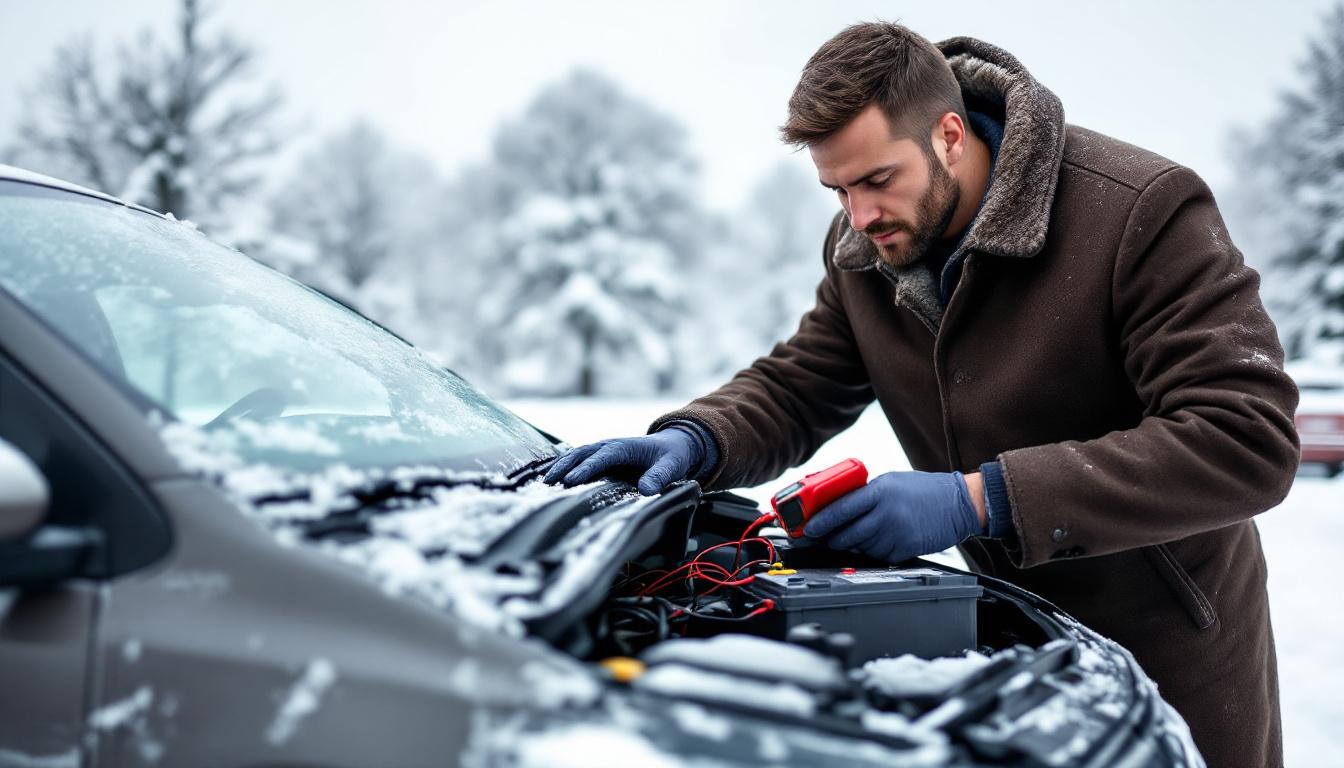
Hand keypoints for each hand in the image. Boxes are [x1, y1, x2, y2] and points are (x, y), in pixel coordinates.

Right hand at [541, 429, 702, 495]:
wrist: (672, 445)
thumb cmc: (671, 456)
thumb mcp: (671, 466)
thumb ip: (659, 477)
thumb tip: (646, 490)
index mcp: (624, 446)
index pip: (602, 456)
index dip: (587, 468)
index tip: (572, 480)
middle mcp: (610, 446)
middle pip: (582, 453)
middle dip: (564, 466)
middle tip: (549, 483)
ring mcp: (603, 452)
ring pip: (576, 456)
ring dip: (560, 467)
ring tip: (545, 484)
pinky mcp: (600, 460)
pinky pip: (579, 462)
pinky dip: (564, 469)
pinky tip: (552, 482)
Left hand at [802, 470, 983, 562]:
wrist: (958, 503)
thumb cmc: (923, 490)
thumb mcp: (890, 481)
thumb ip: (865, 494)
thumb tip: (835, 506)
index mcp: (879, 491)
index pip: (840, 508)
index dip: (821, 521)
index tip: (808, 528)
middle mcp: (886, 513)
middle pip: (846, 534)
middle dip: (833, 539)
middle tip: (827, 537)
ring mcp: (896, 533)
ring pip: (861, 548)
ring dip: (855, 545)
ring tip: (863, 534)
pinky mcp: (905, 549)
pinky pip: (878, 556)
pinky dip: (873, 551)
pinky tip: (881, 540)